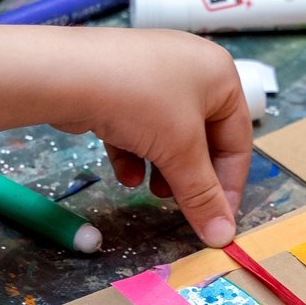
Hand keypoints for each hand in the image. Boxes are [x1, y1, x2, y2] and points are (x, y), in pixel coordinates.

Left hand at [48, 28, 250, 245]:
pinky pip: (138, 124)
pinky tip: (125, 175)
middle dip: (191, 176)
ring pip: (168, 134)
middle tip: (182, 205)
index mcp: (219, 74)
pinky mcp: (119, 84)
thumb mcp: (181, 152)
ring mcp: (152, 73)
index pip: (237, 138)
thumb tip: (222, 236)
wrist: (68, 74)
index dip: (230, 183)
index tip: (219, 218)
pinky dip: (135, 152)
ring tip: (154, 192)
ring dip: (164, 169)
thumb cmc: (142, 101)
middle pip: (202, 137)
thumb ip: (203, 196)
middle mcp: (190, 68)